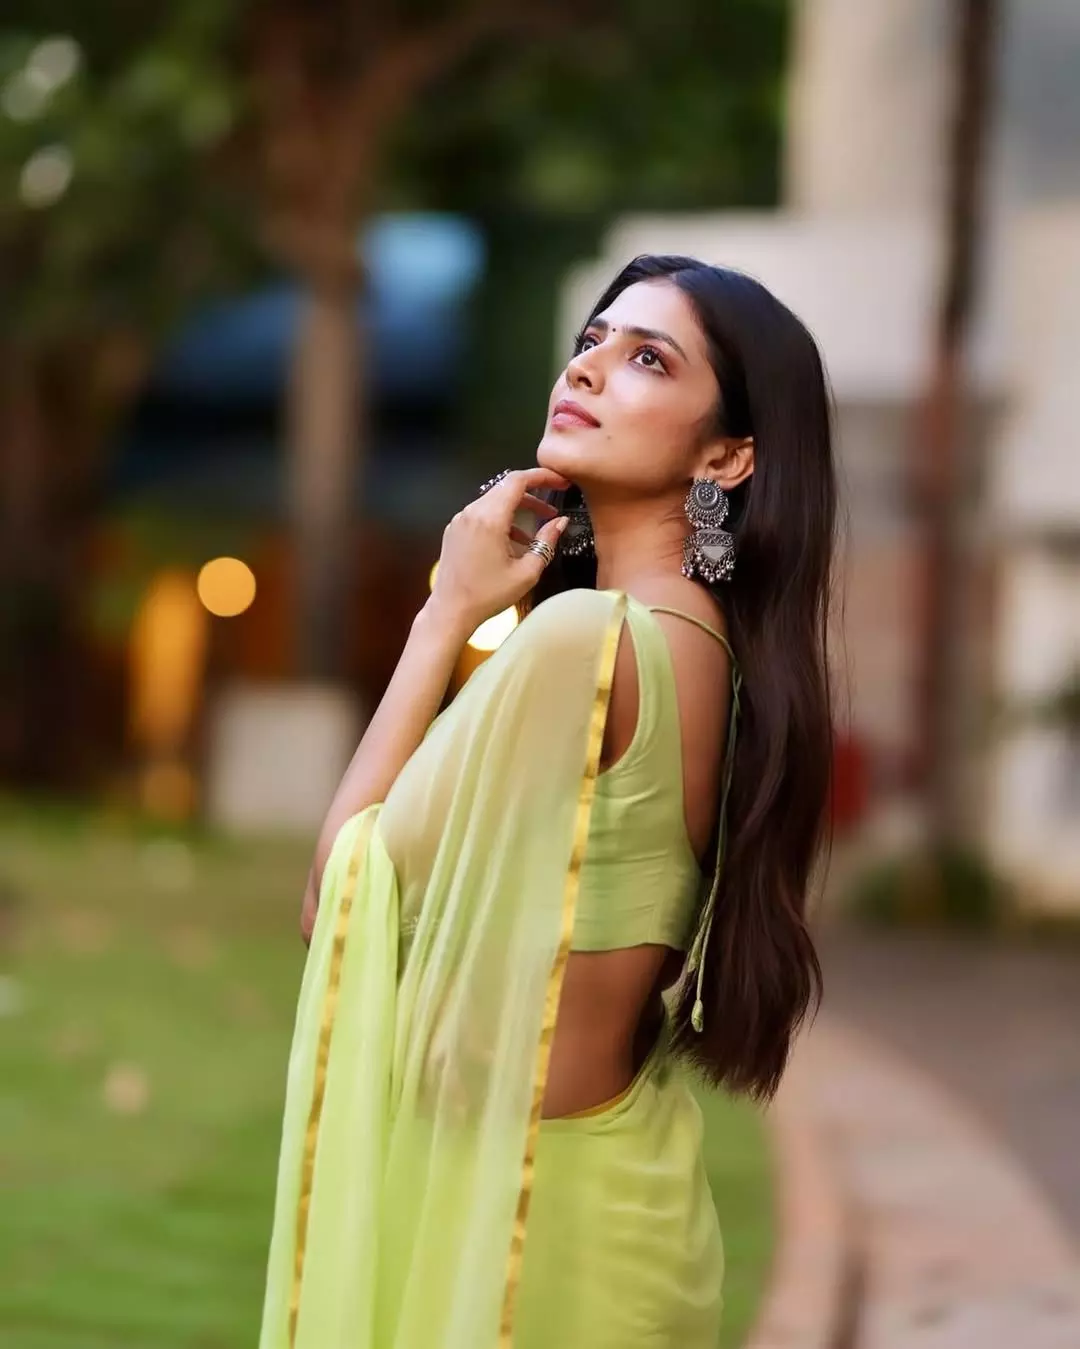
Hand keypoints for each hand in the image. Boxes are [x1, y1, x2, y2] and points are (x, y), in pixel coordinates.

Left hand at [427, 467, 569, 633]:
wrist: (450, 611)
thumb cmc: (489, 595)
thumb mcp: (527, 572)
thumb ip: (546, 542)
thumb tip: (561, 522)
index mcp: (490, 519)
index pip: (517, 481)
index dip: (542, 476)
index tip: (560, 482)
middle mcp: (472, 512)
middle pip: (505, 488)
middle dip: (532, 494)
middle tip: (552, 509)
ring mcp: (460, 520)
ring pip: (493, 501)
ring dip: (517, 509)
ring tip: (536, 529)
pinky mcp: (454, 530)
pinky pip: (481, 514)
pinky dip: (501, 519)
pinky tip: (513, 540)